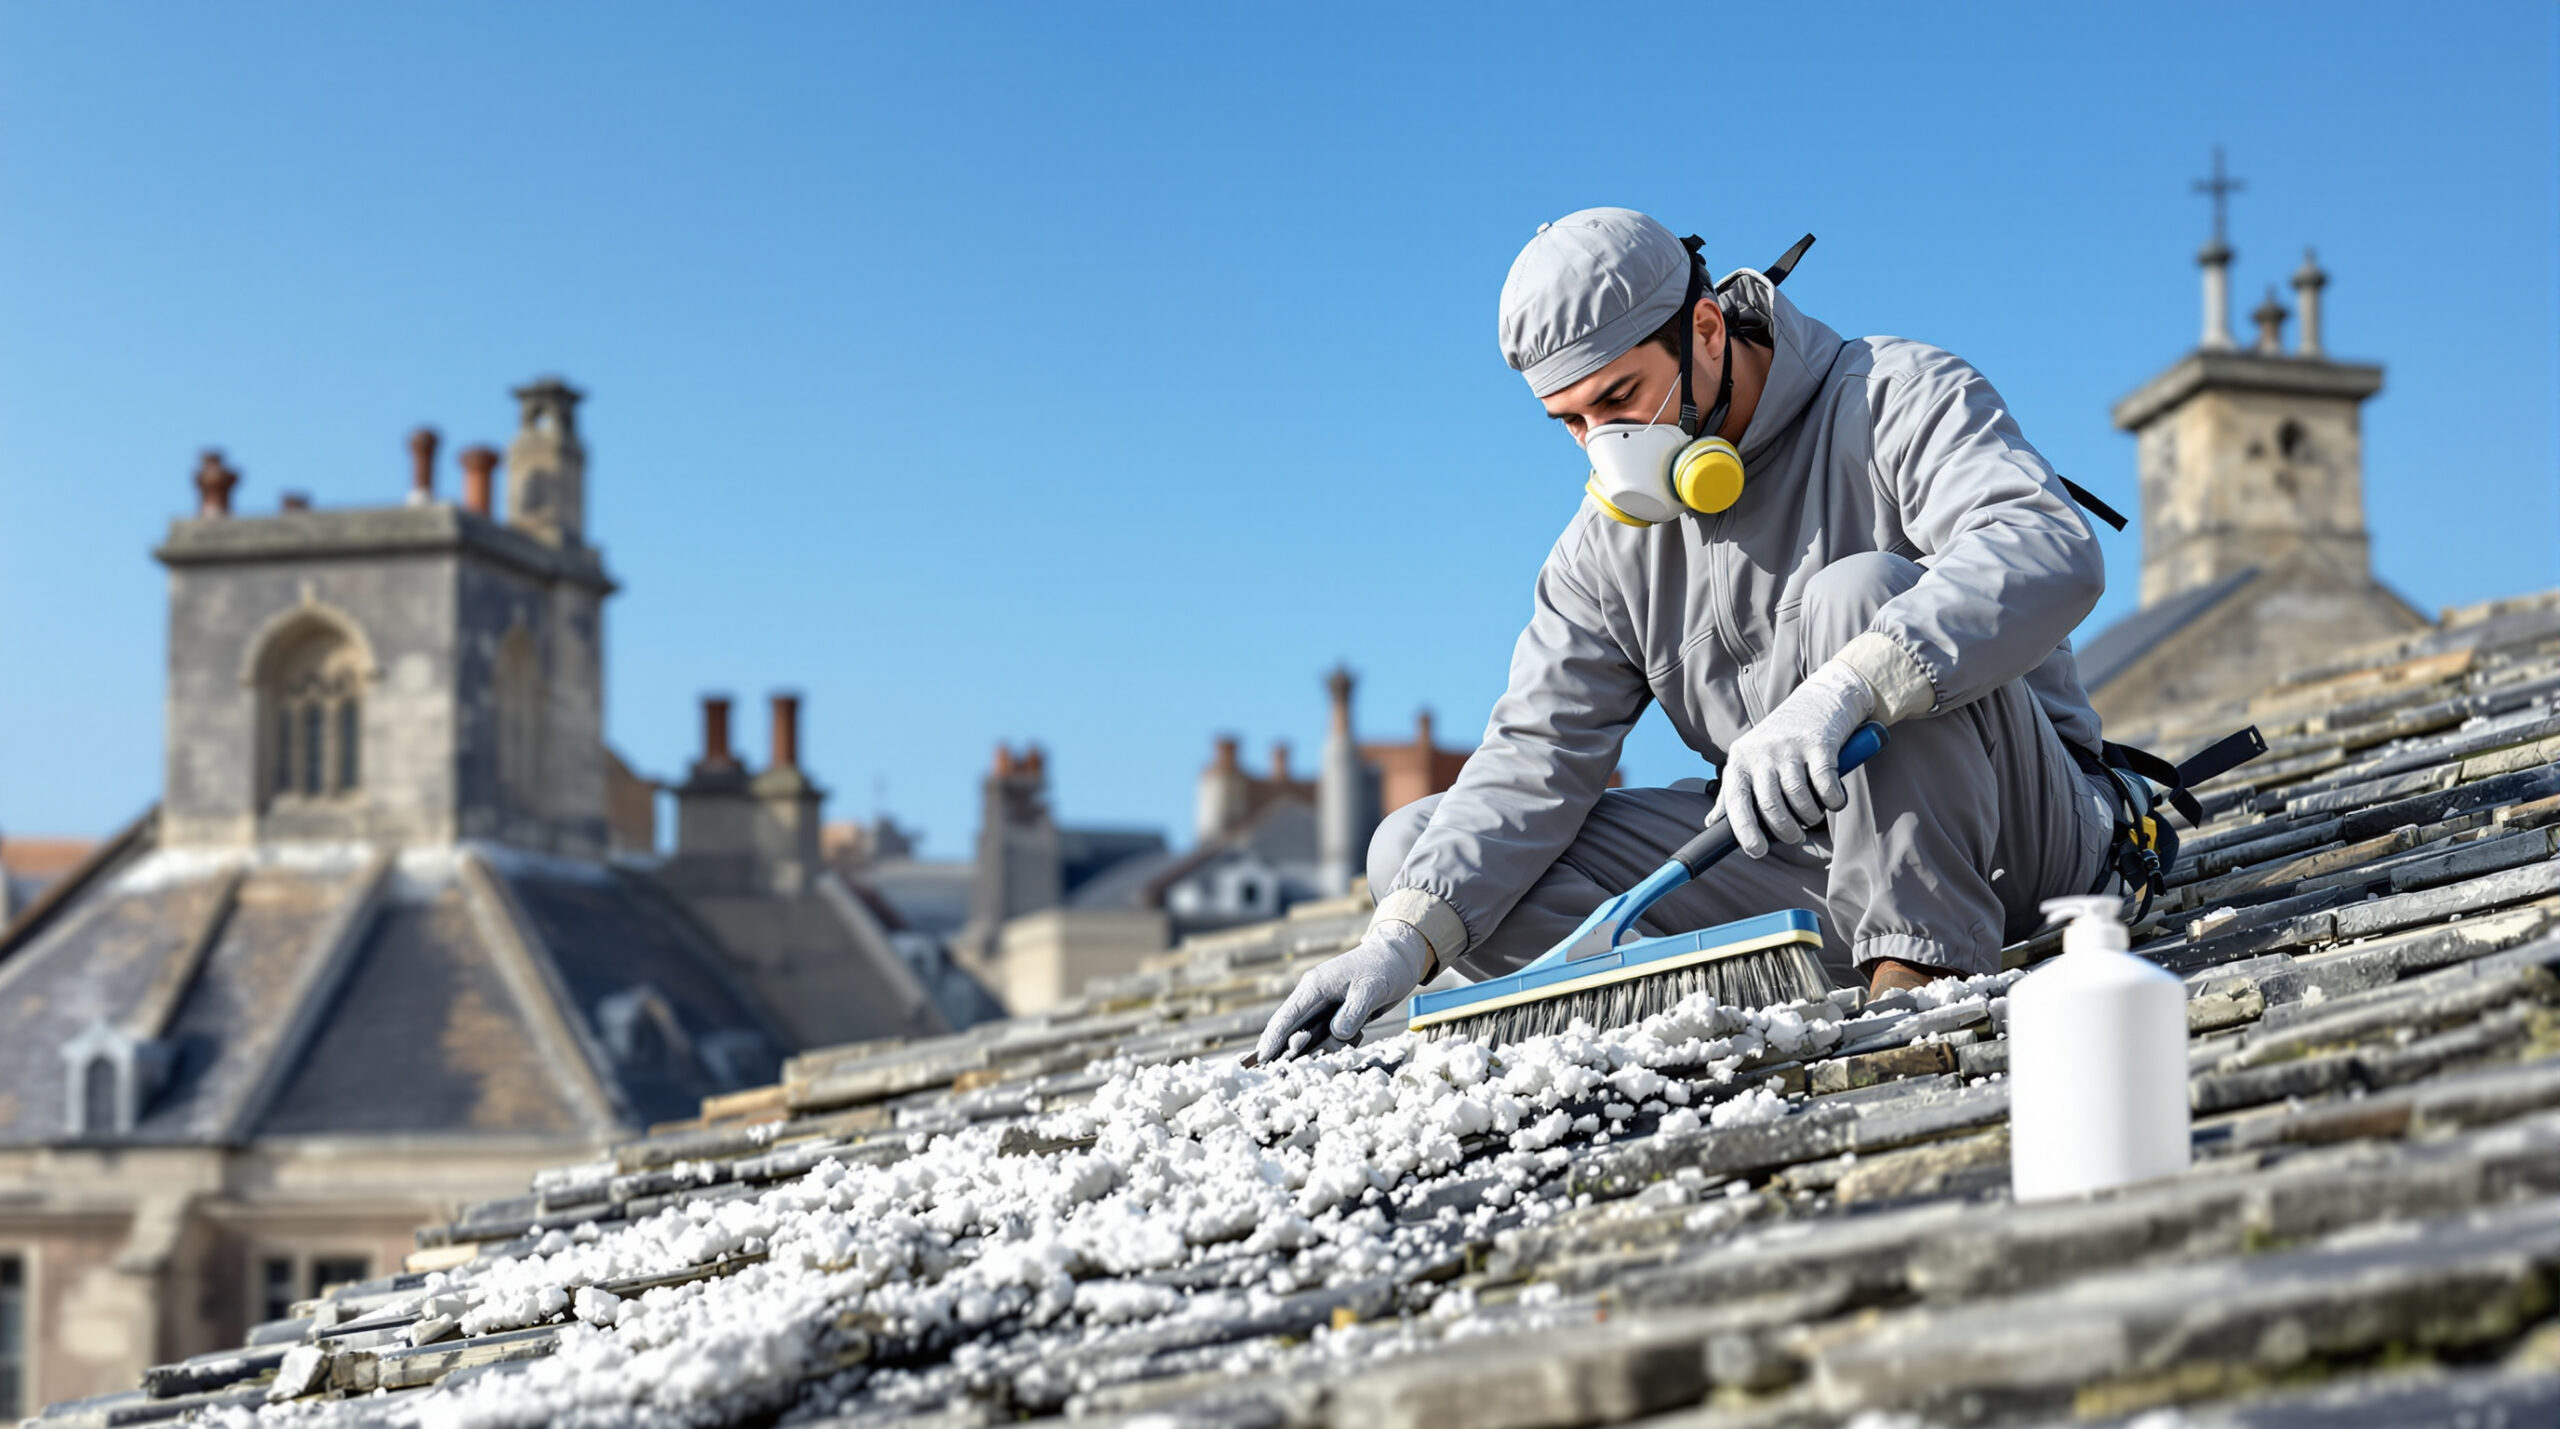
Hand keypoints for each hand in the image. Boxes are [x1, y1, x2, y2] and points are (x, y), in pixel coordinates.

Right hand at [1250, 920, 1432, 1063]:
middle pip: (1289, 1028)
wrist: (1397, 957)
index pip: (1287, 1017)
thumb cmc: (1383, 968)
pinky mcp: (1336, 1015)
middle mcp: (1314, 997)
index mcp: (1315, 986)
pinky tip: (1331, 1054)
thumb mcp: (1371, 989)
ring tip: (1301, 1069)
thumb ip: (1353, 1012)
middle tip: (1270, 1073)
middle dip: (1280, 1050)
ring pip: (1306, 1035)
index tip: (1261, 1060)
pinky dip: (1326, 1047)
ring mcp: (1324, 1006)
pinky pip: (1324, 1036)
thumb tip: (1337, 1035)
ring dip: (1306, 1051)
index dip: (1273, 1039)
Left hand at [1714, 658, 1876, 858]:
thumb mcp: (1750, 760)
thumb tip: (1711, 823)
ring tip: (1811, 816)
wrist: (1819, 700)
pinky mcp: (1819, 744)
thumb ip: (1732, 792)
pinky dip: (1833, 800)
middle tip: (1794, 837)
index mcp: (1739, 760)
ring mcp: (1790, 747)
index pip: (1735, 802)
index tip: (1757, 851)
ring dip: (1809, 817)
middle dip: (1785, 831)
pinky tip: (1833, 801)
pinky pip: (1826, 785)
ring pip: (1798, 798)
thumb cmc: (1780, 740)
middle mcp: (1761, 753)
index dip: (1745, 831)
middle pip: (1770, 805)